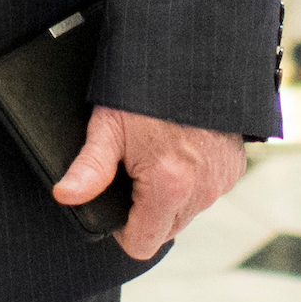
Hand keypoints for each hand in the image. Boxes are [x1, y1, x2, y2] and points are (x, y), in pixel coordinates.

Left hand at [54, 105, 246, 261]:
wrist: (193, 56)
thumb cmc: (147, 90)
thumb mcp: (110, 124)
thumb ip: (89, 168)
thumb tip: (65, 196)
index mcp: (169, 187)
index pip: (142, 244)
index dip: (122, 229)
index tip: (117, 199)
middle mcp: (201, 191)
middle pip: (164, 229)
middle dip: (146, 209)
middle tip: (135, 167)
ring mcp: (221, 180)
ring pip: (187, 211)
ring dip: (171, 194)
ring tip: (158, 152)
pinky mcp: (235, 167)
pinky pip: (207, 189)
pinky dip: (194, 178)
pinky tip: (180, 146)